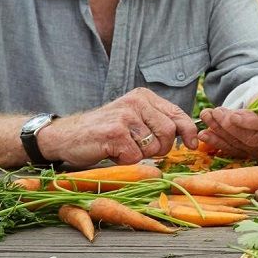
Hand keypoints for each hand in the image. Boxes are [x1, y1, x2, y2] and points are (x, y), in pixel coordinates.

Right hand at [40, 88, 197, 166]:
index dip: (188, 131)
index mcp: (144, 97)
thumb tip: (190, 136)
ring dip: (139, 155)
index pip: (177, 114)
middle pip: (169, 133)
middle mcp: (136, 102)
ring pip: (153, 147)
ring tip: (122, 147)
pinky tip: (111, 151)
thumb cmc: (104, 131)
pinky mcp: (115, 132)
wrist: (66, 136)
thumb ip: (157, 122)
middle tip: (139, 149)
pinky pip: (135, 156)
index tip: (192, 144)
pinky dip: (124, 160)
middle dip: (160, 148)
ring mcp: (125, 116)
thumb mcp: (133, 119)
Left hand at [196, 106, 257, 158]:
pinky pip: (236, 151)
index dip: (250, 121)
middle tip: (214, 113)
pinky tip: (206, 135)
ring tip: (206, 118)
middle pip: (254, 138)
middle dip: (230, 126)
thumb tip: (233, 116)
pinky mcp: (257, 156)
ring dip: (221, 133)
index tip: (232, 115)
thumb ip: (257, 104)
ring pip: (242, 145)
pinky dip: (219, 143)